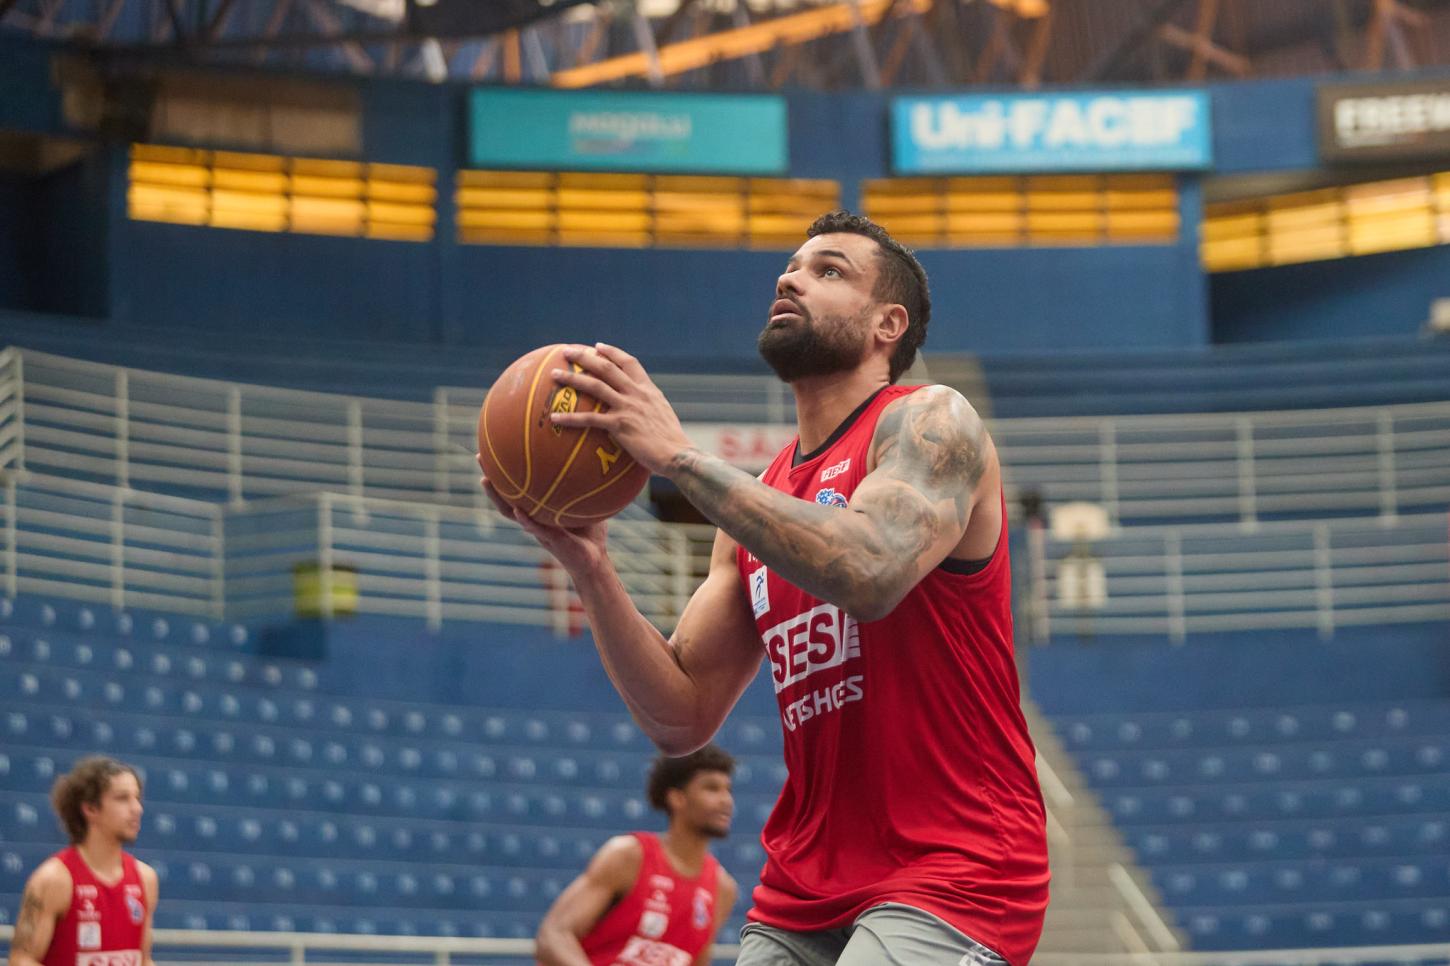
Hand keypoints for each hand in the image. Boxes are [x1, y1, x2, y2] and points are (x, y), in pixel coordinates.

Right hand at [477, 456, 609, 576]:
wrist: (595, 559)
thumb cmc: (591, 532)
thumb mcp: (588, 502)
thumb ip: (586, 483)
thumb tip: (593, 455)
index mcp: (539, 508)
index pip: (517, 487)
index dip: (506, 471)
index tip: (495, 450)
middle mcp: (533, 516)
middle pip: (505, 495)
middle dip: (491, 477)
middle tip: (480, 457)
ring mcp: (537, 528)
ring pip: (509, 511)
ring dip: (496, 497)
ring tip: (486, 480)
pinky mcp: (549, 540)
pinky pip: (534, 528)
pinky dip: (525, 519)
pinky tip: (517, 510)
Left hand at [548, 343, 693, 475]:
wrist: (678, 455)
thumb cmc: (672, 443)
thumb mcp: (663, 416)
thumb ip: (649, 408)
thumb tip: (640, 412)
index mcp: (648, 390)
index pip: (629, 363)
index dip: (612, 352)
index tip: (597, 346)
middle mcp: (636, 393)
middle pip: (606, 367)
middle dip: (584, 356)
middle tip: (566, 351)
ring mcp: (627, 407)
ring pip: (594, 386)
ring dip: (572, 378)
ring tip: (554, 374)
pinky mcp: (620, 425)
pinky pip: (589, 419)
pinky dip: (570, 418)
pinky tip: (555, 418)